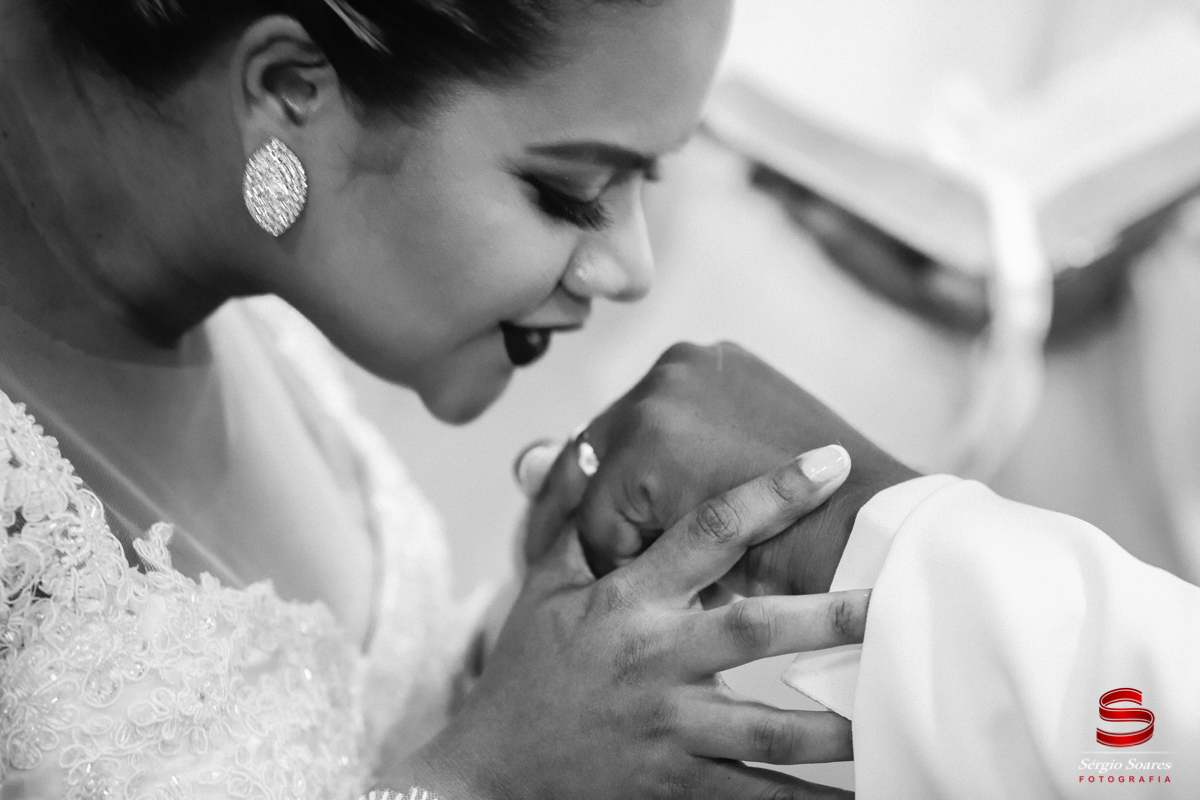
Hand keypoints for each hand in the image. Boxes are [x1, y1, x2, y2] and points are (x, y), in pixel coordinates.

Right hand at [402, 451, 863, 799]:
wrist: (488, 770)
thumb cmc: (525, 670)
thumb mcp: (543, 587)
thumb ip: (577, 523)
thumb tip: (594, 451)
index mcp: (629, 600)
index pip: (708, 533)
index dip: (771, 494)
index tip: (829, 464)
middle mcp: (656, 659)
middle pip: (755, 631)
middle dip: (828, 616)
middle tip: (892, 598)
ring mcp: (669, 728)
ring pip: (767, 728)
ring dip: (834, 723)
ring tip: (892, 709)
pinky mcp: (676, 784)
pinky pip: (752, 796)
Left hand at [526, 342, 919, 595]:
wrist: (876, 542)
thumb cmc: (817, 525)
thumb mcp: (734, 486)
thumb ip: (659, 471)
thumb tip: (523, 465)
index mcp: (701, 366)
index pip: (621, 431)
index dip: (603, 490)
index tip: (589, 531)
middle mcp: (676, 367)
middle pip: (593, 452)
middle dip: (577, 513)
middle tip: (558, 565)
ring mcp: (661, 401)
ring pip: (591, 492)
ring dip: (594, 545)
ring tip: (600, 592)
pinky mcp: (650, 449)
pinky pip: (599, 526)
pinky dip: (613, 567)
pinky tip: (631, 598)